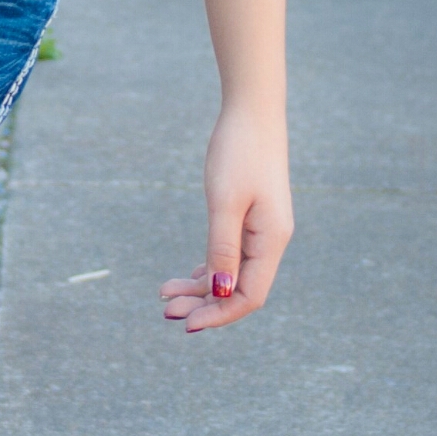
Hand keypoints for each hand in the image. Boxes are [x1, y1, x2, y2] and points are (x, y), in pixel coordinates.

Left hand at [160, 104, 291, 332]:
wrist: (251, 111)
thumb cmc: (238, 151)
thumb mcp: (224, 202)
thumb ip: (222, 248)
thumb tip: (221, 292)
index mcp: (271, 240)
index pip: (249, 296)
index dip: (219, 314)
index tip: (186, 323)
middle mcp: (271, 240)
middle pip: (239, 289)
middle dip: (203, 304)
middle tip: (166, 310)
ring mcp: (262, 229)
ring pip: (232, 273)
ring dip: (201, 287)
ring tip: (165, 294)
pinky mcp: (251, 217)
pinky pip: (231, 254)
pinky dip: (209, 267)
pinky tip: (188, 274)